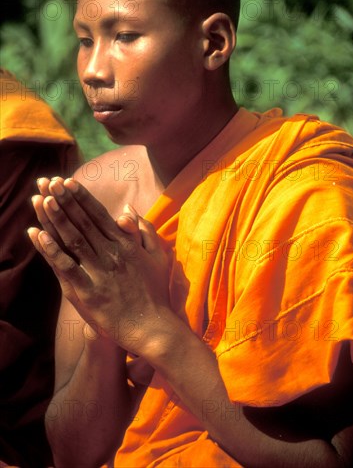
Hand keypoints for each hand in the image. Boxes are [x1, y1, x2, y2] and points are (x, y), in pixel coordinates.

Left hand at [28, 177, 169, 354]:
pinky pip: (66, 267)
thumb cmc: (156, 292)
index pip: (99, 215)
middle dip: (65, 200)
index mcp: (126, 244)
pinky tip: (38, 235)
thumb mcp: (158, 256)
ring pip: (73, 239)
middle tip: (50, 182)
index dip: (82, 198)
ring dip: (56, 218)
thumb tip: (128, 209)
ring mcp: (98, 272)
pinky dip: (51, 250)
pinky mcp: (87, 292)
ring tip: (41, 199)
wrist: (152, 327)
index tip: (68, 182)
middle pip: (83, 222)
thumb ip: (144, 231)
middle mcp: (111, 254)